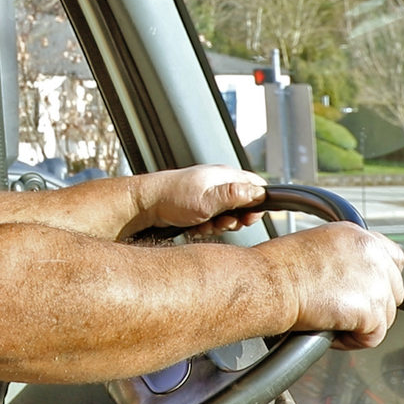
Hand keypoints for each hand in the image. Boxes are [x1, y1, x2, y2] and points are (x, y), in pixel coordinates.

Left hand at [129, 164, 266, 236]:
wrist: (144, 204)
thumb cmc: (172, 198)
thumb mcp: (207, 201)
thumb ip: (234, 196)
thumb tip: (259, 193)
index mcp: (223, 175)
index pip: (256, 185)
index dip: (257, 204)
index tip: (248, 219)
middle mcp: (217, 182)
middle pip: (243, 204)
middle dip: (235, 220)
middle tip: (221, 224)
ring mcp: (207, 193)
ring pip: (226, 215)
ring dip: (218, 225)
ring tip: (202, 226)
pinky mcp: (197, 204)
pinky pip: (211, 219)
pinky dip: (206, 226)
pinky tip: (194, 228)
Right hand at [261, 222, 403, 348]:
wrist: (269, 283)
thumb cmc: (275, 267)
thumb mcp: (313, 244)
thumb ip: (341, 256)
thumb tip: (346, 275)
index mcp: (357, 235)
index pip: (393, 257)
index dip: (380, 277)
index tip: (365, 288)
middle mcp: (372, 254)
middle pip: (393, 290)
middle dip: (371, 304)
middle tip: (341, 308)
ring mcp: (376, 282)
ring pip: (385, 316)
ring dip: (361, 323)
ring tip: (329, 319)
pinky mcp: (372, 310)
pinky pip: (373, 336)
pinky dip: (352, 340)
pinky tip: (330, 330)